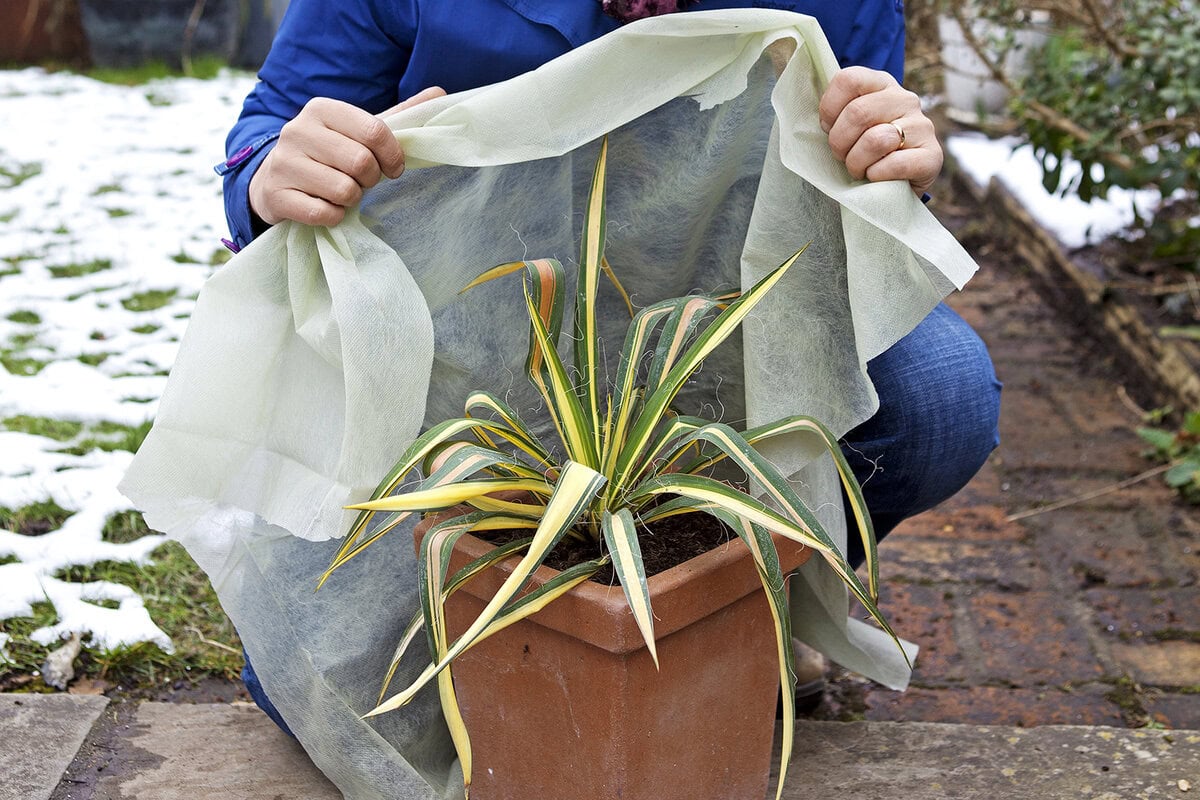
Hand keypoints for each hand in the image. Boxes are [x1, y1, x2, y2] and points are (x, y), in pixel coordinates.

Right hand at [248, 86, 445, 227]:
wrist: (274, 179)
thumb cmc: (329, 155)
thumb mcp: (359, 132)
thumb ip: (399, 115)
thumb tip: (441, 91)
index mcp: (322, 108)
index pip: (374, 130)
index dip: (393, 155)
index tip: (394, 168)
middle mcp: (297, 130)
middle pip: (361, 162)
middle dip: (371, 179)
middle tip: (363, 181)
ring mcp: (282, 163)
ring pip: (343, 190)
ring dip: (351, 199)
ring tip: (341, 192)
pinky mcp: (275, 195)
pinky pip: (324, 213)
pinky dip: (334, 216)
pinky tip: (325, 206)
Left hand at [818, 66, 941, 195]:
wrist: (892, 188)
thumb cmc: (861, 152)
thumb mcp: (846, 126)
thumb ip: (834, 110)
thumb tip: (815, 107)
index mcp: (881, 84)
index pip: (848, 79)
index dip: (829, 109)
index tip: (828, 128)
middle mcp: (905, 98)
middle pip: (858, 113)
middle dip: (840, 143)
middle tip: (842, 156)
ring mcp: (923, 126)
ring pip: (875, 140)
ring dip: (857, 163)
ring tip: (860, 169)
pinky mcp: (932, 155)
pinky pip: (895, 164)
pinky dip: (877, 176)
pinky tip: (877, 177)